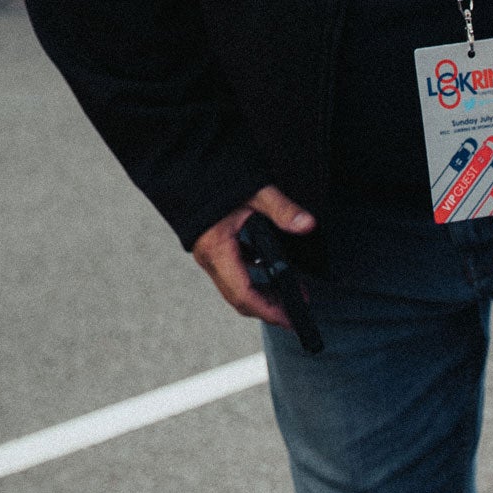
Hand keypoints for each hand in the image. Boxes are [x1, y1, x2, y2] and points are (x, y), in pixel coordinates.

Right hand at [191, 185, 315, 329]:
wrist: (185, 171)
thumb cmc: (214, 181)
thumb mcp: (255, 192)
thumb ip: (281, 209)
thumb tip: (307, 224)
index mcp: (217, 249)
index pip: (243, 293)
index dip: (268, 311)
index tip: (290, 321)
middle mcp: (210, 258)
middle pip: (240, 299)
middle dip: (270, 310)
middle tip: (298, 314)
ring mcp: (210, 257)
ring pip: (237, 290)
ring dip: (265, 297)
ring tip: (294, 295)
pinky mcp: (213, 252)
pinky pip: (234, 276)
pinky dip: (256, 282)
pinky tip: (275, 275)